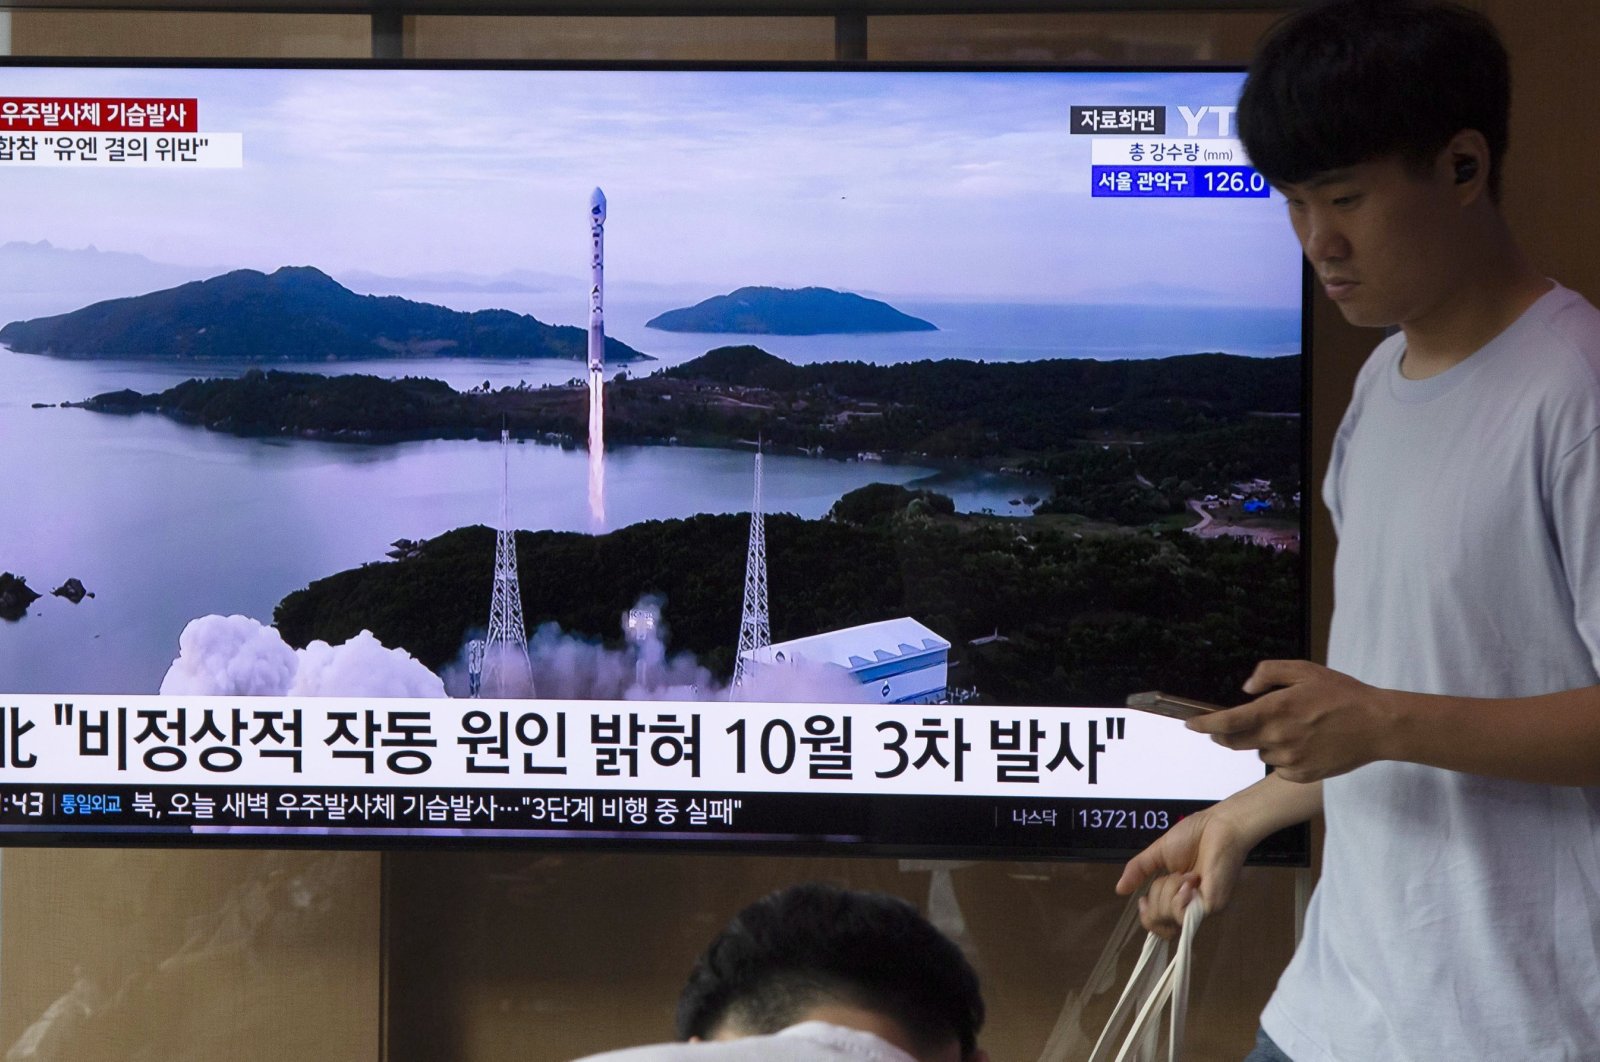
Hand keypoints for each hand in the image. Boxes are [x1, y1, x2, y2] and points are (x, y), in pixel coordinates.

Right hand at [1115, 805, 1250, 938]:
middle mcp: (1190, 907)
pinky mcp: (1212, 906)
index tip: (1143, 899)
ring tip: (1187, 874)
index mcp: (1178, 897)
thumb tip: (1119, 889)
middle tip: (1172, 876)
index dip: (1147, 916)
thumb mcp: (1157, 854)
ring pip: (1169, 918)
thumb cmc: (1192, 837)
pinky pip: (1182, 914)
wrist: (1216, 827)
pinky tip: (1190, 880)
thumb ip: (1138, 871)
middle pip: (1158, 922)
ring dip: (1169, 890)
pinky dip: (1179, 897)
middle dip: (1156, 895)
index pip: (1159, 924)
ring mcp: (1201, 908)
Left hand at [1184, 659, 1396, 782]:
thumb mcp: (1304, 670)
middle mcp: (1278, 737)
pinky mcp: (1302, 774)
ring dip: (1262, 743)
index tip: (1190, 724)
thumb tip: (1246, 689)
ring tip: (1290, 728)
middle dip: (1226, 734)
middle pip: (1234, 742)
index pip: (1226, 722)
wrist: (1377, 725)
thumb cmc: (1341, 694)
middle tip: (1234, 724)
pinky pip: (1279, 767)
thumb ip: (1269, 673)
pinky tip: (1303, 744)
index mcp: (1275, 710)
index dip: (1204, 725)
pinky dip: (1282, 756)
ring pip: (1259, 753)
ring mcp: (1290, 759)